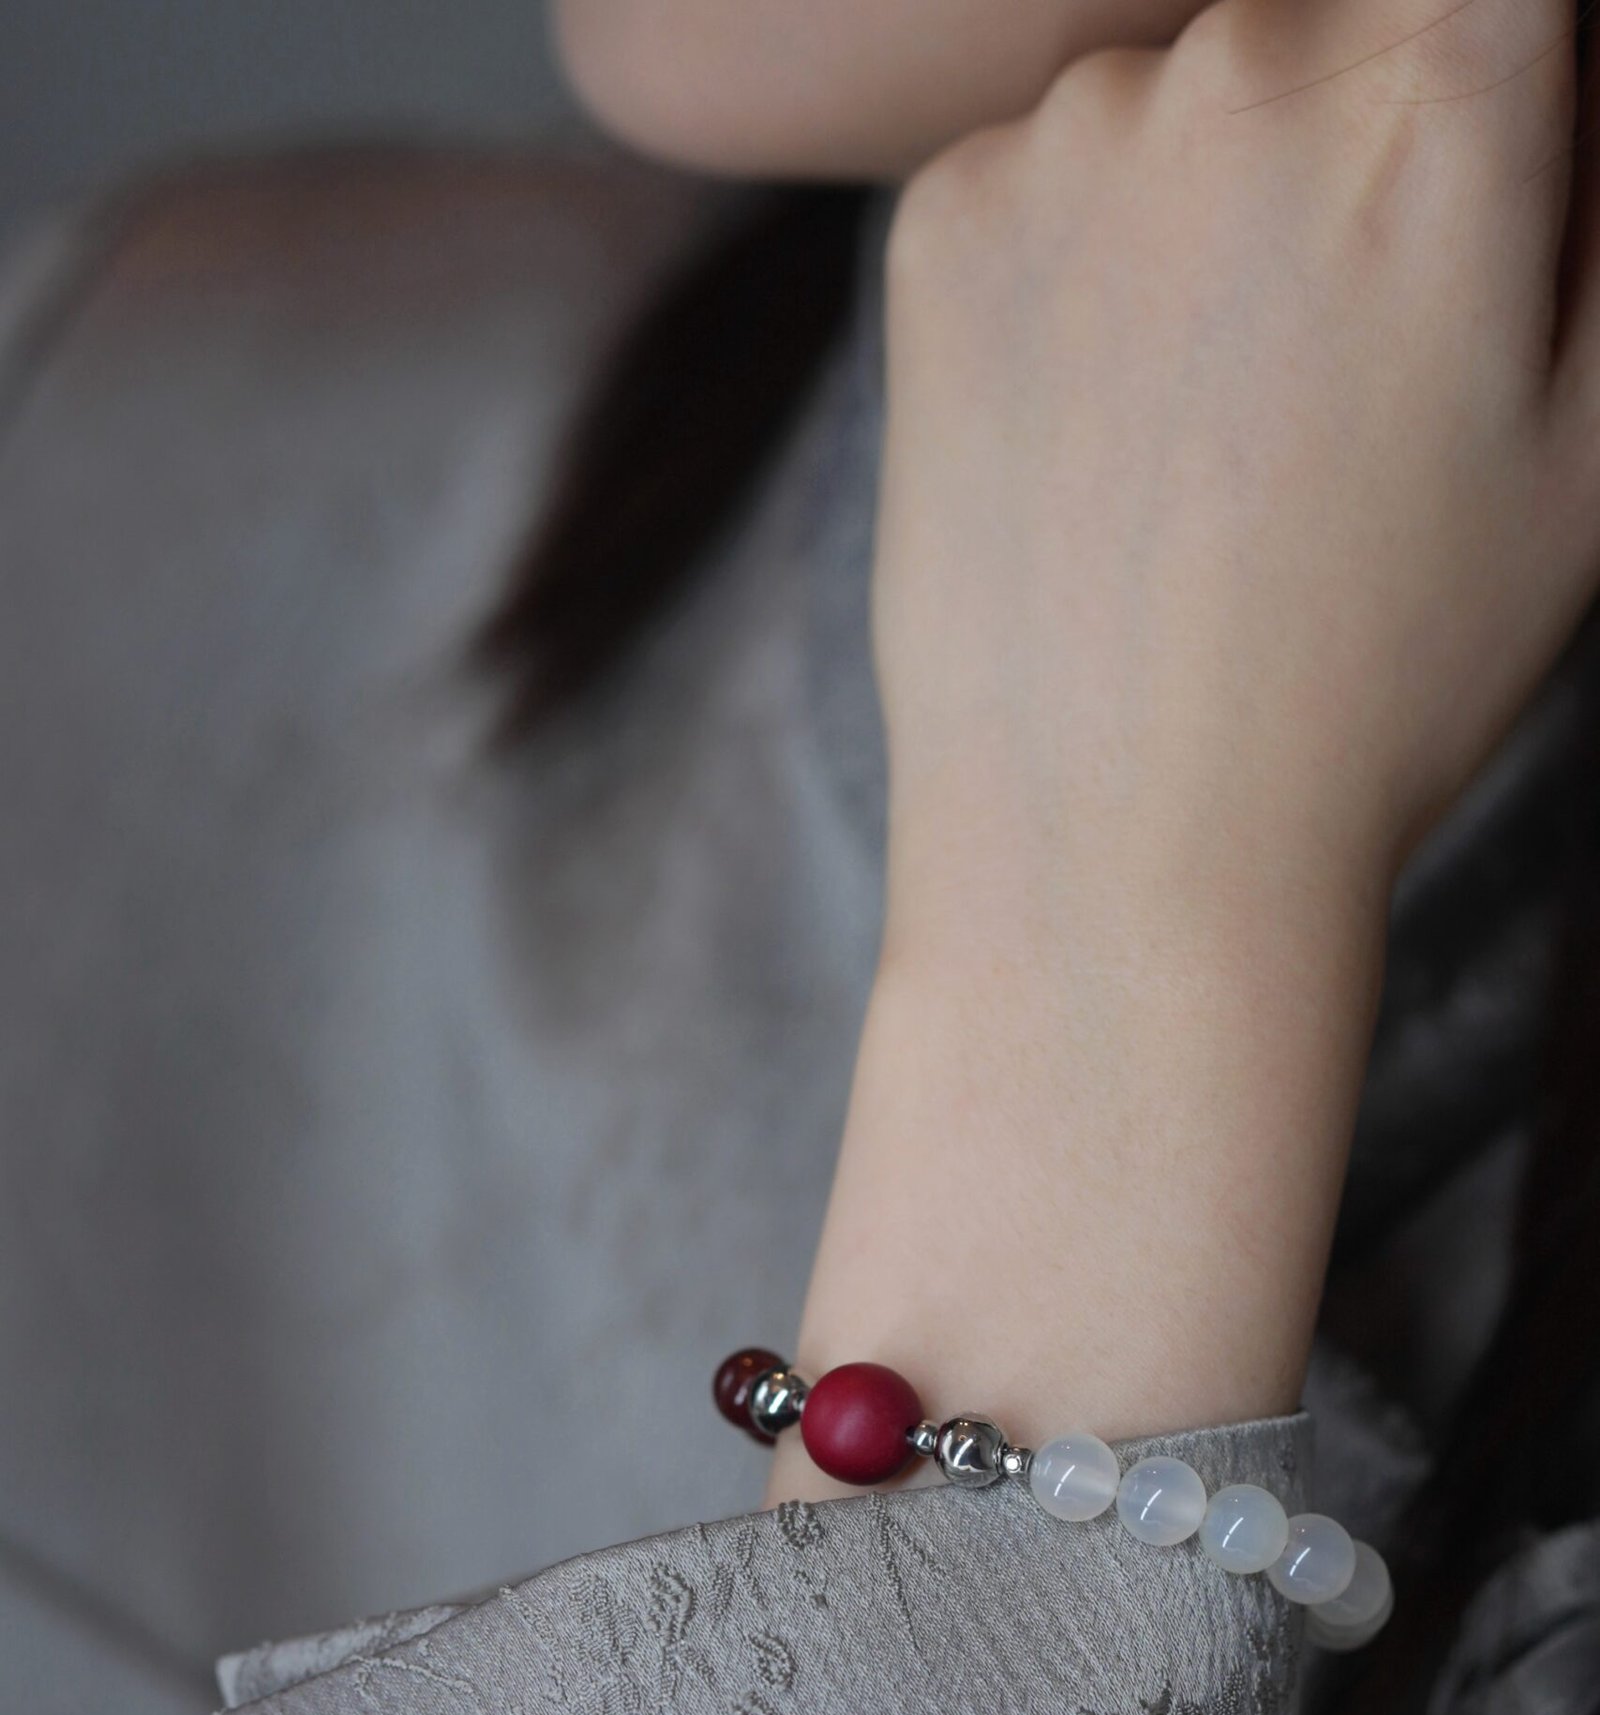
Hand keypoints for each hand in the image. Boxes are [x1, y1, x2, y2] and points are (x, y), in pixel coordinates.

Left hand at [874, 0, 1599, 914]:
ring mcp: (1071, 136)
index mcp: (1444, 98)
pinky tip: (1107, 428)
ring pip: (1188, 93)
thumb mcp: (1592, 440)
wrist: (1119, 838)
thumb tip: (1550, 74)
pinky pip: (1048, 170)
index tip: (1448, 193)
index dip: (1477, 77)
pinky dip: (1084, 258)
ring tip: (1219, 418)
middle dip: (1364, 140)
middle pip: (1339, 19)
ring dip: (1216, 195)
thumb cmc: (1390, 670)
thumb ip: (1591, 195)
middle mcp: (1246, 63)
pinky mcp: (943, 216)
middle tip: (1344, 353)